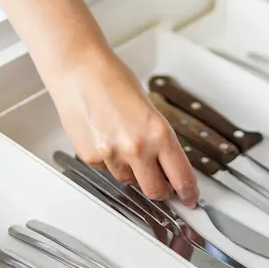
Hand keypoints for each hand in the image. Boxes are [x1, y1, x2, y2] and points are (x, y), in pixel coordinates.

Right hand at [47, 45, 198, 207]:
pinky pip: (107, 170)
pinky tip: (106, 137)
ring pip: (129, 181)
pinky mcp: (90, 158)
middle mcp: (136, 149)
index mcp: (158, 133)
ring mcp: (111, 156)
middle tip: (164, 184)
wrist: (78, 70)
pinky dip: (110, 160)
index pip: (181, 176)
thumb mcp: (149, 108)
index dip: (188, 191)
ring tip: (124, 141)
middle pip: (156, 191)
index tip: (190, 197)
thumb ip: (158, 138)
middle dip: (162, 190)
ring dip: (132, 171)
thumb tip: (166, 163)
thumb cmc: (112, 79)